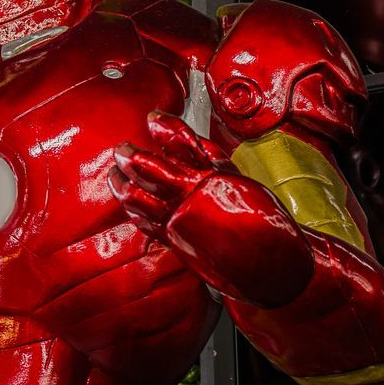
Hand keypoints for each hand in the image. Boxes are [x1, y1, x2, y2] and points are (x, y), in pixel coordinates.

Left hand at [110, 112, 313, 306]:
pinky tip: (129, 204)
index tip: (153, 118)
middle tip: (122, 148)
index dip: (163, 126)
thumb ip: (212, 161)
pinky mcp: (173, 242)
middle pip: (146, 170)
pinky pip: (144, 223)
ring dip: (121, 183)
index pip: (178, 142)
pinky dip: (132, 211)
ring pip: (135, 198)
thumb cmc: (263, 222)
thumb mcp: (241, 181)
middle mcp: (189, 198)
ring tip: (116, 175)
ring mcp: (177, 222)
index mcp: (209, 178)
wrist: (268, 267)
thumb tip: (190, 141)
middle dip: (128, 156)